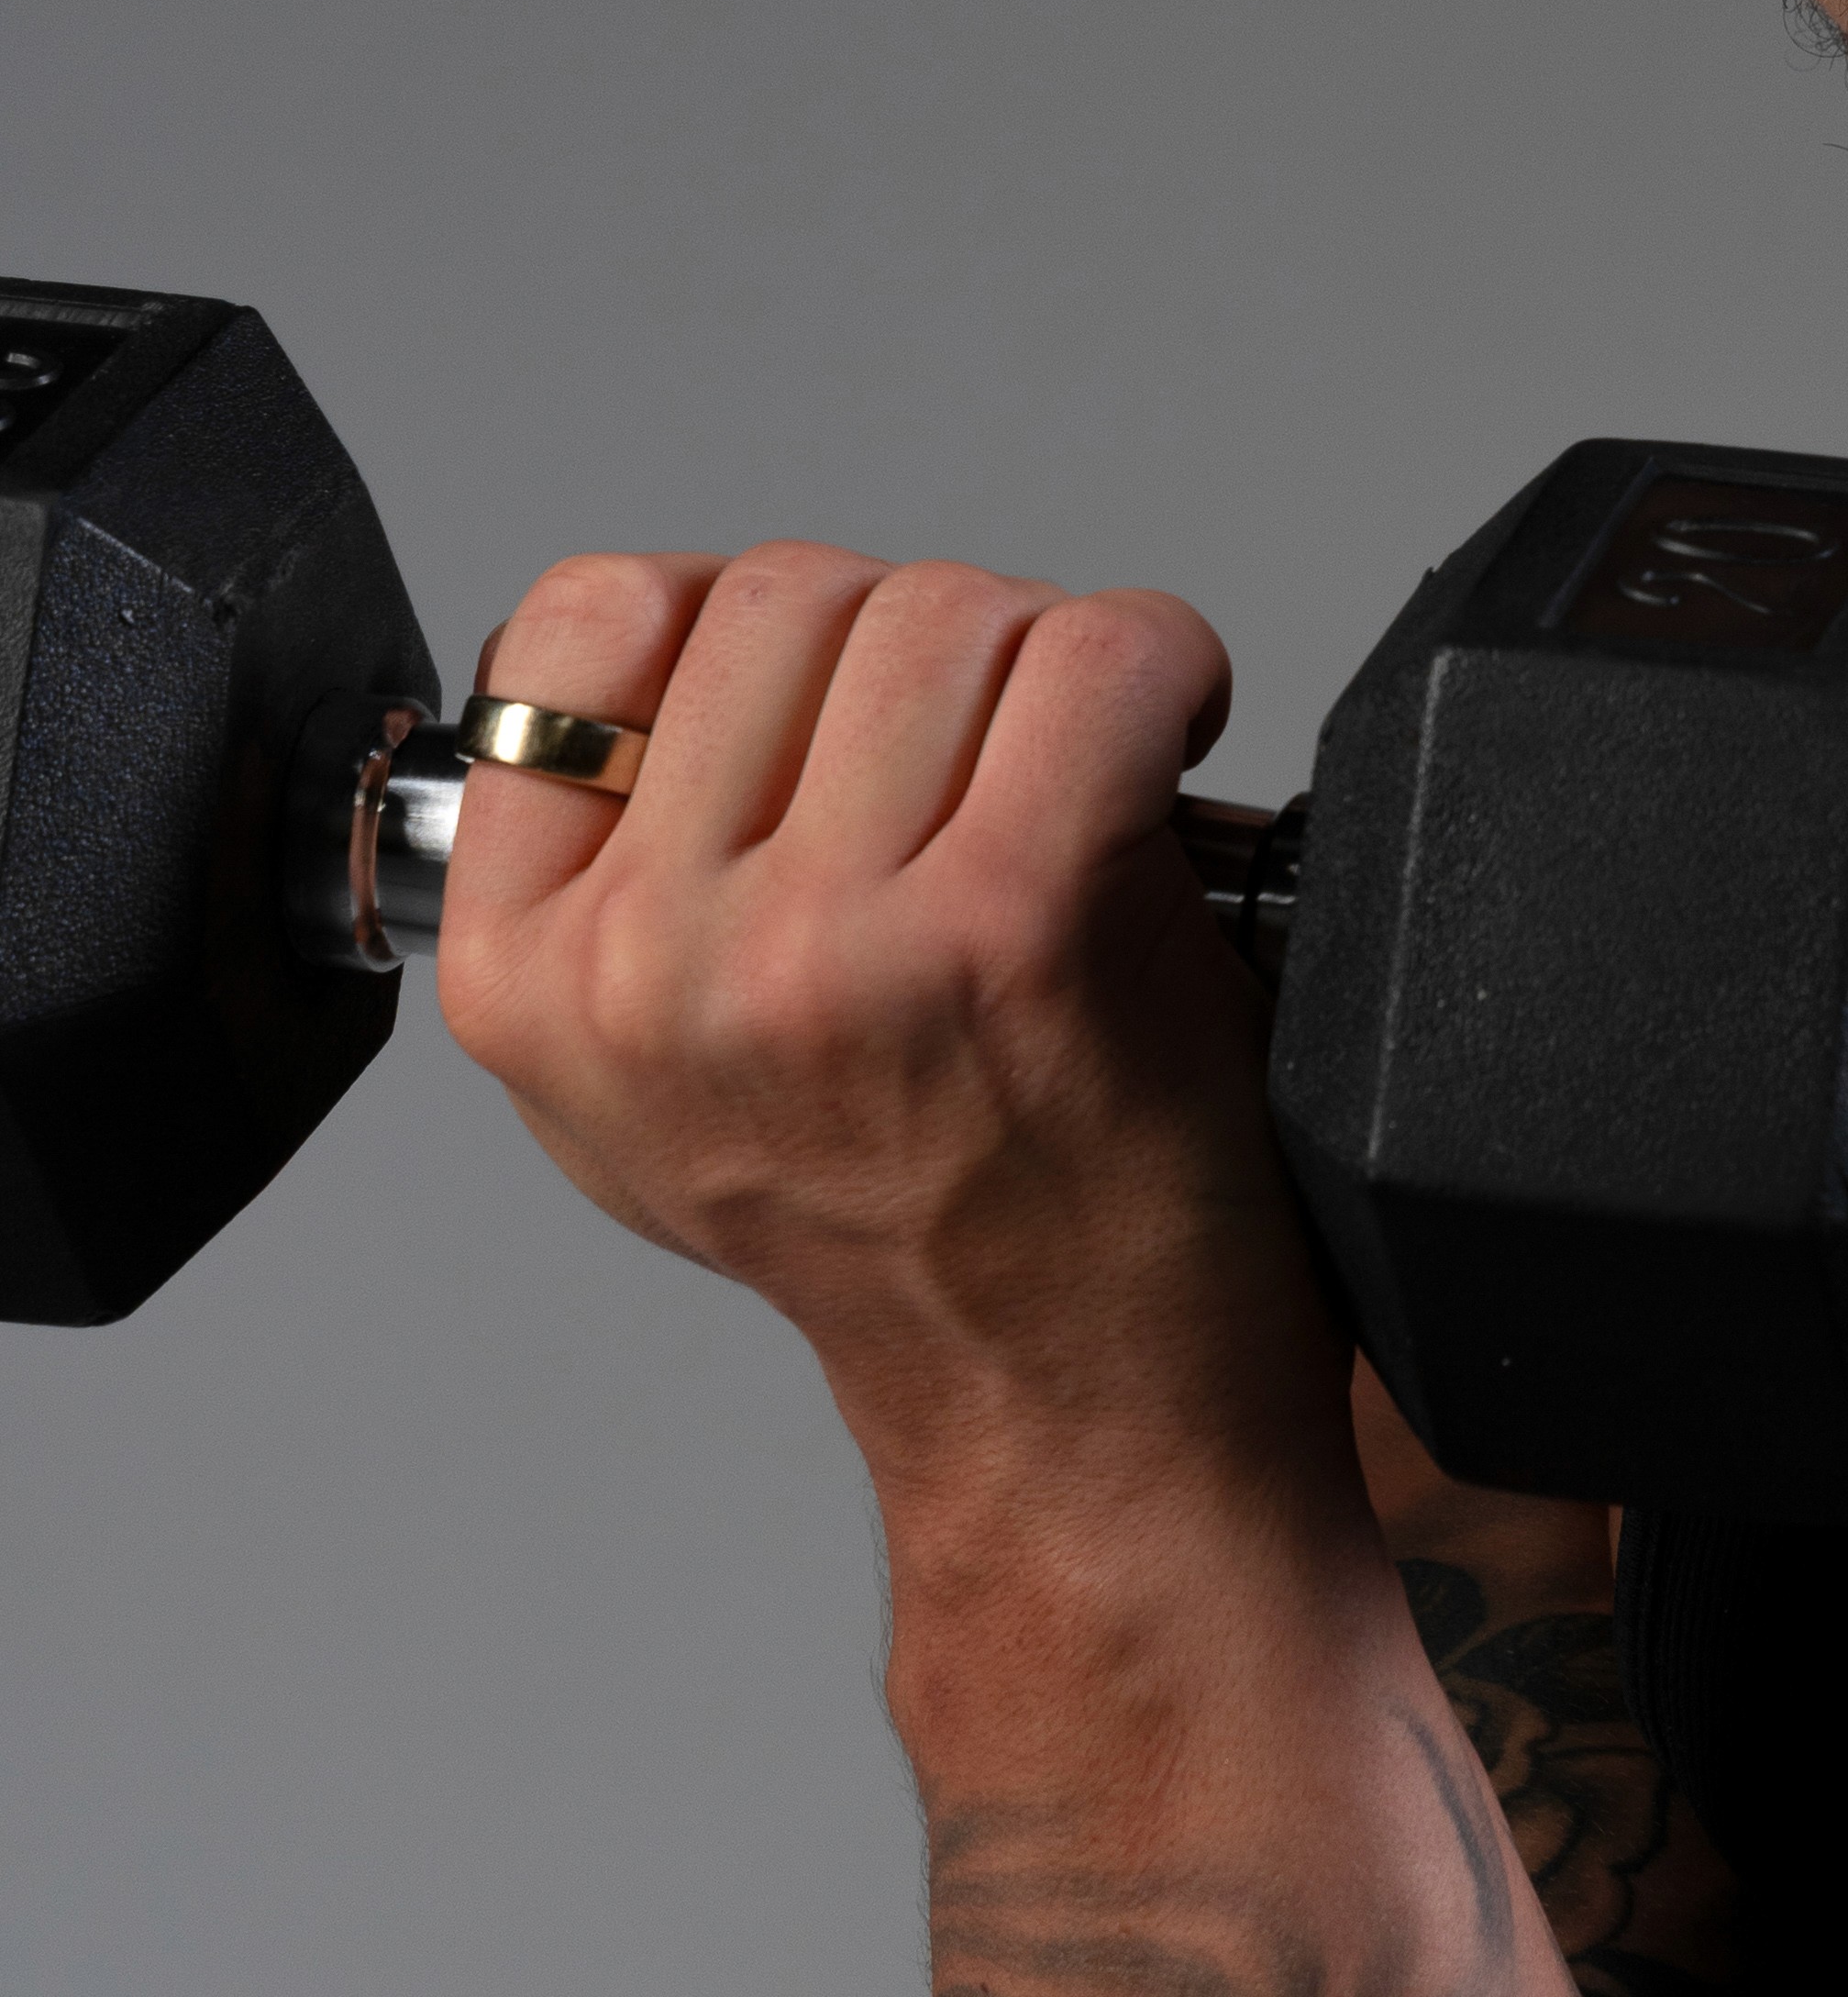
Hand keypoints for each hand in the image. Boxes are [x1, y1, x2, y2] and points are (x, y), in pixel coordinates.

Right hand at [433, 541, 1352, 1512]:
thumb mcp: (647, 1089)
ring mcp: (826, 943)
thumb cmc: (914, 1235)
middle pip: (790, 592)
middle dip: (919, 646)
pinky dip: (1159, 667)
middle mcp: (656, 963)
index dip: (737, 625)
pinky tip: (1165, 748)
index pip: (588, 624)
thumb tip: (642, 666)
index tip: (828, 698)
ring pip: (944, 609)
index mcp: (533, 981)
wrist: (1076, 1404)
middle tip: (984, 766)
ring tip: (1070, 783)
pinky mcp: (1009, 922)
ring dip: (1041, 663)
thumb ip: (598, 881)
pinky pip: (1094, 656)